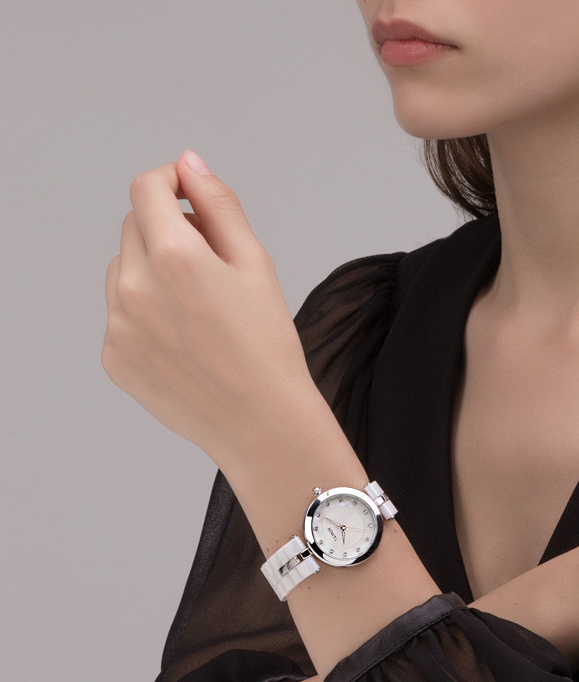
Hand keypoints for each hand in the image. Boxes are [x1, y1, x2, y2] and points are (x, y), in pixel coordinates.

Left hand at [101, 150, 318, 466]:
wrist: (262, 424)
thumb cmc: (269, 349)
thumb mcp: (257, 266)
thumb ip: (219, 206)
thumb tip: (189, 165)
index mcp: (175, 257)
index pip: (146, 189)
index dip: (170, 182)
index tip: (188, 195)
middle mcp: (135, 288)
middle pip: (134, 227)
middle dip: (166, 230)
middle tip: (212, 268)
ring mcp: (118, 326)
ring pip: (123, 271)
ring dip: (152, 273)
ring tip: (199, 311)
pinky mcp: (114, 358)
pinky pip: (120, 316)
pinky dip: (145, 316)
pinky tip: (186, 342)